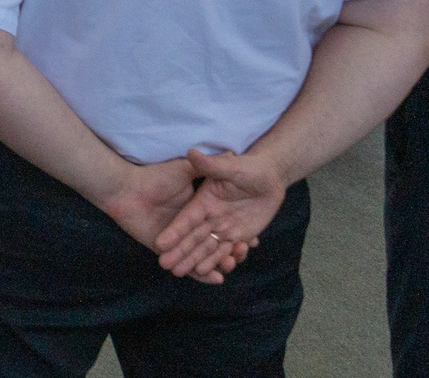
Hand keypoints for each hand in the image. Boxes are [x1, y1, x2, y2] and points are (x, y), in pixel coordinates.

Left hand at [99, 158, 243, 283]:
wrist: (125, 189)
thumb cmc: (154, 176)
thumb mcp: (184, 170)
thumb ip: (205, 167)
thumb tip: (230, 154)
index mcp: (197, 210)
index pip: (221, 224)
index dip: (237, 232)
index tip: (253, 239)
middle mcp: (190, 227)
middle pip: (216, 243)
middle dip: (232, 251)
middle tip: (244, 253)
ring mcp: (178, 241)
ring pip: (204, 257)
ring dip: (219, 264)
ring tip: (232, 266)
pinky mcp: (167, 251)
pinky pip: (187, 266)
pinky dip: (202, 275)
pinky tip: (216, 278)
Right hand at [155, 150, 287, 279]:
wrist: (268, 177)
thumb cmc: (249, 168)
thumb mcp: (231, 166)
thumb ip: (211, 164)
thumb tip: (191, 152)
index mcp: (204, 201)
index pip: (186, 220)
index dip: (174, 232)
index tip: (159, 244)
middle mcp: (210, 217)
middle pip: (192, 237)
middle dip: (179, 251)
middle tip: (165, 266)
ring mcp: (223, 227)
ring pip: (206, 248)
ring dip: (194, 260)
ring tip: (180, 274)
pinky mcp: (237, 234)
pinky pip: (226, 250)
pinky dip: (218, 261)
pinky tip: (213, 275)